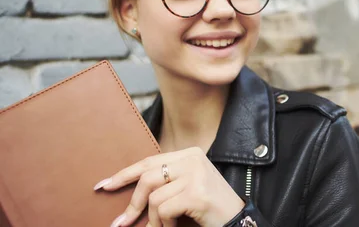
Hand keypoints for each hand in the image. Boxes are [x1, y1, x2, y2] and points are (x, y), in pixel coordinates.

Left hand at [94, 147, 244, 226]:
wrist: (237, 221)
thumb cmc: (210, 208)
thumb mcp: (188, 187)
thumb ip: (167, 181)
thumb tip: (130, 189)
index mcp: (191, 154)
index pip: (150, 160)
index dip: (125, 174)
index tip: (104, 185)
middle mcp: (194, 159)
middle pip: (147, 177)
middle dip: (133, 203)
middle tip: (121, 223)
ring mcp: (196, 175)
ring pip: (154, 197)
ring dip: (154, 220)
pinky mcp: (196, 193)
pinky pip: (164, 210)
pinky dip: (164, 224)